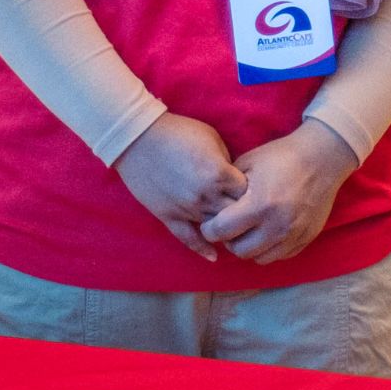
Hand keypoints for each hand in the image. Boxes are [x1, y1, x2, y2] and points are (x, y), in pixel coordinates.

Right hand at [114, 114, 245, 254]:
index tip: (253, 191)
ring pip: (215, 229)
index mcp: (219, 174)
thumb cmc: (177, 132)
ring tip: (235, 232)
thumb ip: (227, 163)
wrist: (137, 138)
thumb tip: (235, 180)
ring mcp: (186, 209)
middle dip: (243, 214)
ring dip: (225, 231)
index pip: (248, 193)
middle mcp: (205, 195)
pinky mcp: (168, 216)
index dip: (253, 192)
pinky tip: (213, 256)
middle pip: (235, 215)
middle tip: (248, 215)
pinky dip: (202, 249)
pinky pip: (188, 238)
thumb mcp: (212, 139)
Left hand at [199, 119, 359, 265]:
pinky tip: (266, 232)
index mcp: (259, 204)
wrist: (322, 158)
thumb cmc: (281, 156)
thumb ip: (228, 188)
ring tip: (248, 231)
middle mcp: (276, 225)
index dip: (209, 229)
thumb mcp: (247, 163)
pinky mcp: (306, 239)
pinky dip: (269, 248)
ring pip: (259, 258)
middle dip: (228, 241)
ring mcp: (293, 235)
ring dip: (249, 247)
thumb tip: (212, 206)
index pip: (221, 231)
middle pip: (239, 251)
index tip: (209, 223)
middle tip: (229, 227)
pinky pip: (279, 256)